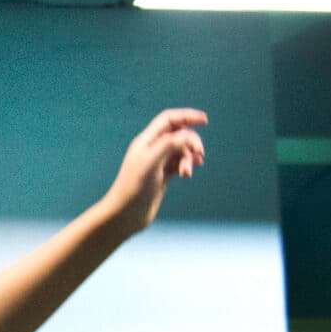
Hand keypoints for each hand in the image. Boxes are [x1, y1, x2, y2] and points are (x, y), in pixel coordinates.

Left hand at [107, 108, 206, 230]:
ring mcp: (158, 163)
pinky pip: (180, 164)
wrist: (125, 215)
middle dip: (191, 142)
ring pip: (181, 151)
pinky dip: (187, 165)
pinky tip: (187, 174)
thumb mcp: (151, 163)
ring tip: (186, 173)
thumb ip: (168, 146)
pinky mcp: (162, 176)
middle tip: (199, 154)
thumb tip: (186, 134)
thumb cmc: (134, 188)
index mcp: (146, 141)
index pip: (169, 120)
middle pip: (179, 135)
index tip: (205, 121)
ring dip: (189, 159)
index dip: (187, 116)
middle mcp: (152, 149)